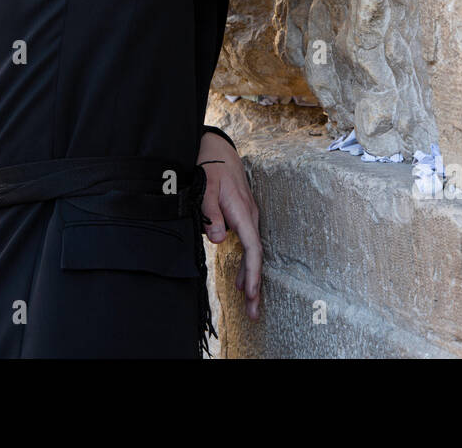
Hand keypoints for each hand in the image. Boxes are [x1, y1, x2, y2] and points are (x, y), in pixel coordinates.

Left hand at [197, 131, 262, 320]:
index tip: (251, 294)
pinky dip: (246, 264)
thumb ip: (211, 213)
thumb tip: (220, 240)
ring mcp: (247, 216)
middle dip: (255, 286)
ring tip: (249, 304)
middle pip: (256, 255)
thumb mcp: (204, 187)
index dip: (253, 273)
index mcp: (242, 211)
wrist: (217, 148)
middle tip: (253, 313)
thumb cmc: (209, 166)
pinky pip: (248, 245)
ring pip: (253, 252)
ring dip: (251, 277)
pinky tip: (242, 280)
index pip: (252, 247)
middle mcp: (250, 216)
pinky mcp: (242, 217)